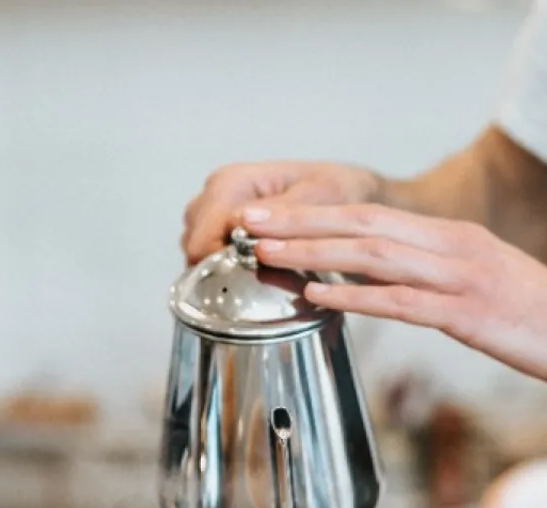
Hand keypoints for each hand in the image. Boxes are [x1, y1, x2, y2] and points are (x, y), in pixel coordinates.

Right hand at [181, 160, 384, 263]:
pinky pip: (209, 252)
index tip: (251, 283)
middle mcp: (218, 191)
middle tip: (257, 288)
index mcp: (234, 181)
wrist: (350, 191)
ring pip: (198, 249)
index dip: (222, 265)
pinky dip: (225, 267)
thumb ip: (285, 212)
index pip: (205, 235)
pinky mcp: (224, 224)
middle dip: (218, 269)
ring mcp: (217, 208)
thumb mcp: (321, 197)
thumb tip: (244, 224)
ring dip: (220, 270)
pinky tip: (252, 275)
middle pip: (195, 244)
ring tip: (258, 281)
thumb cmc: (339, 191)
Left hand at [240, 202, 546, 395]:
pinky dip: (355, 295)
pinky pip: (402, 301)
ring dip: (313, 253)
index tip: (274, 220)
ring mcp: (463, 277)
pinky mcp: (471, 313)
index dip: (318, 216)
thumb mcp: (492, 290)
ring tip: (266, 254)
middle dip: (301, 224)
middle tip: (249, 227)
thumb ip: (445, 282)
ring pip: (373, 256)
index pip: (374, 218)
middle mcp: (455, 247)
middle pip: (363, 225)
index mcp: (456, 239)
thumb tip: (399, 290)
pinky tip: (318, 295)